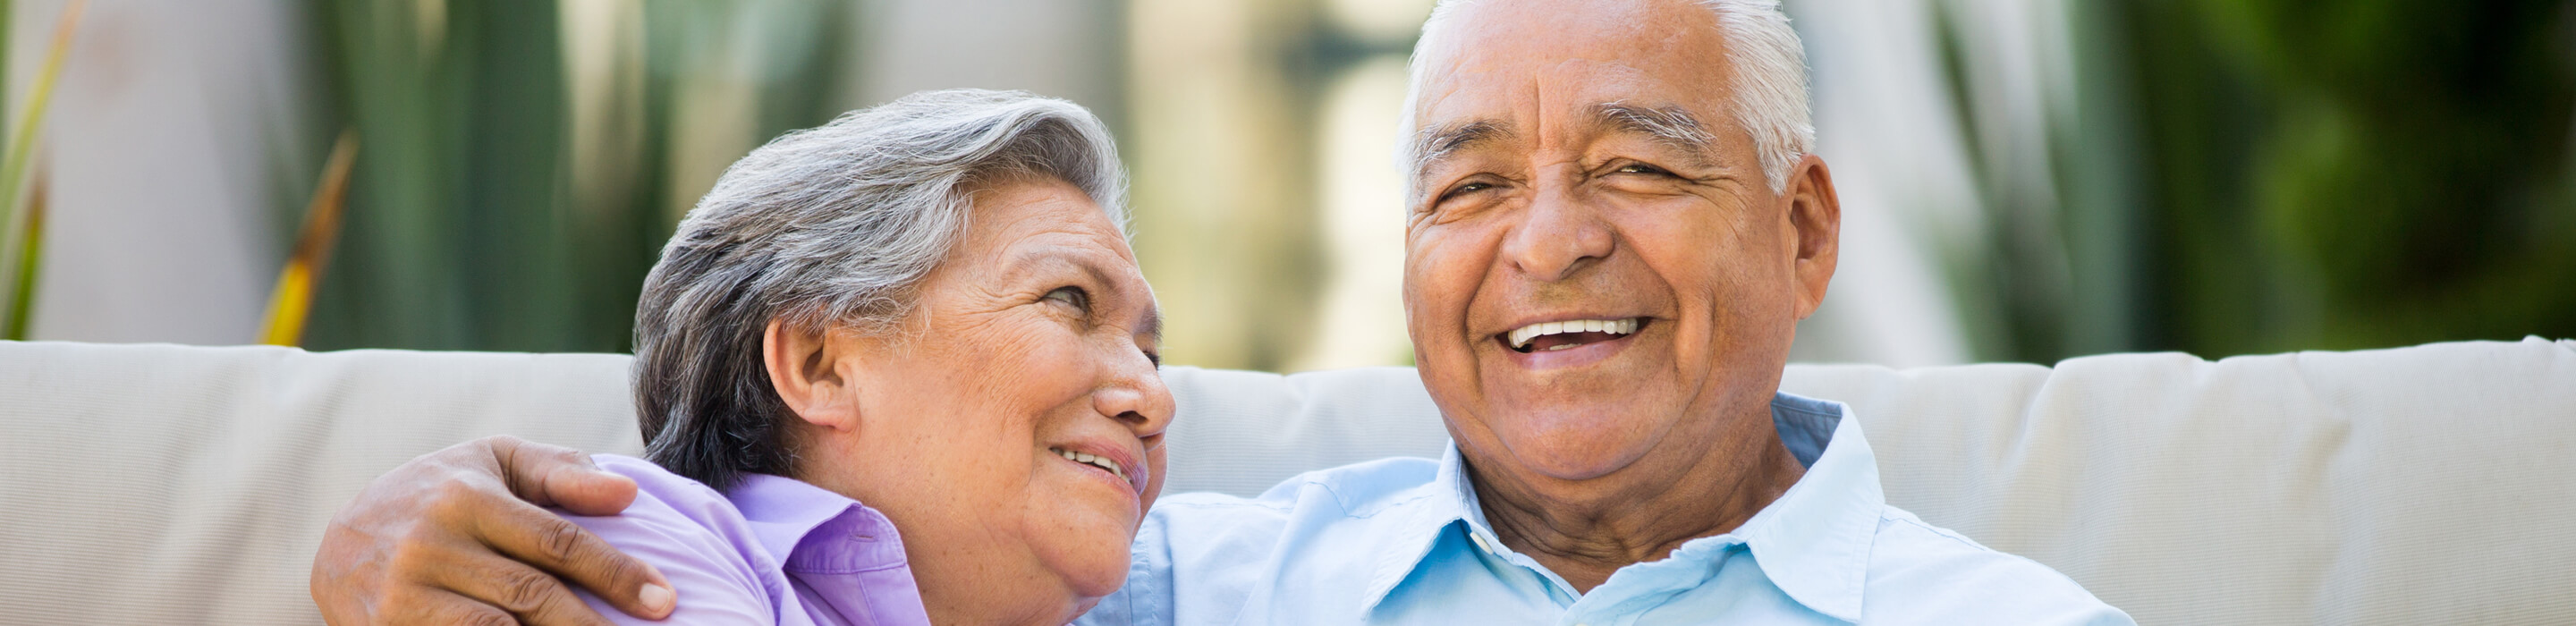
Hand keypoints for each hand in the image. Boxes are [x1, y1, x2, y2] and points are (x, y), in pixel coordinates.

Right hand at [311, 435, 676, 624]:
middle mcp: (432, 544)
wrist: (340, 537)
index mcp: (467, 496)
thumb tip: (628, 493)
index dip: (617, 573)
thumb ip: (561, 473)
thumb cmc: (440, 492)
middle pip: (532, 595)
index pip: (558, 541)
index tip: (664, 599)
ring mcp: (405, 593)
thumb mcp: (495, 463)